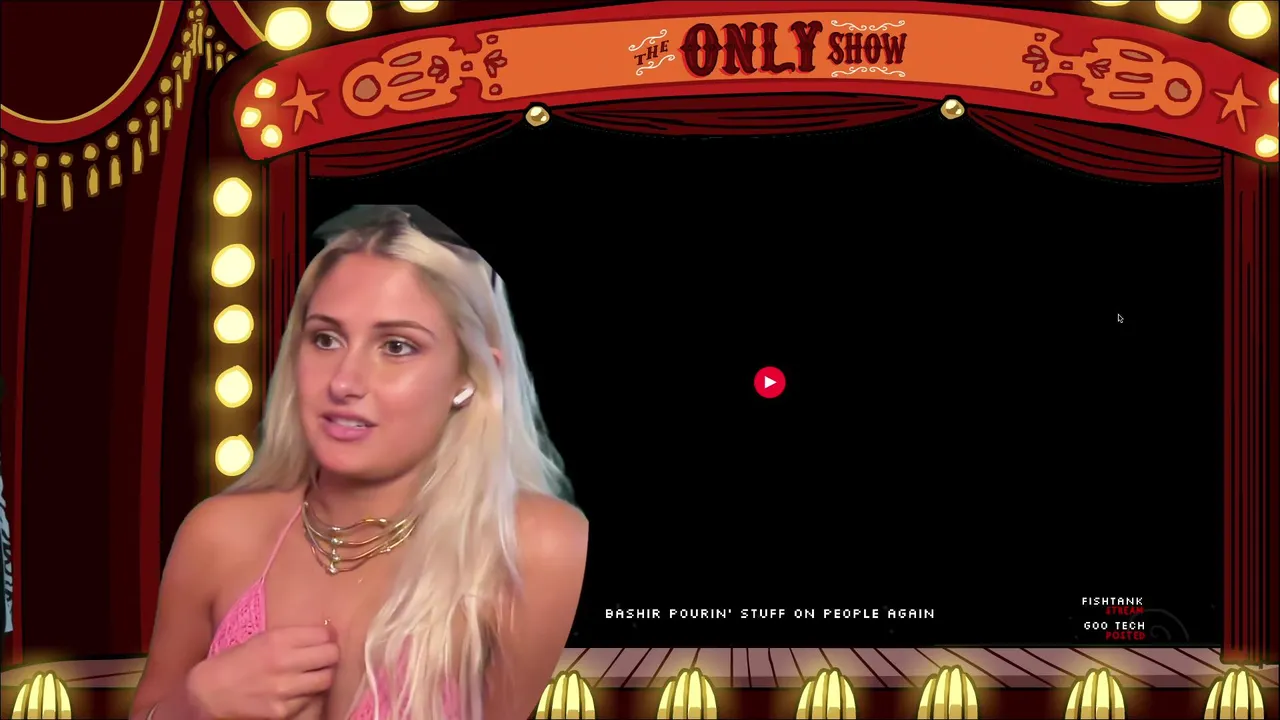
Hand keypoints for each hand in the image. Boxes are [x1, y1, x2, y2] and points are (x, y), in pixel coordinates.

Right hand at [186, 625, 338, 718]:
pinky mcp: (282, 711)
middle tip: (323, 658)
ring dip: (323, 676)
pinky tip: (298, 692)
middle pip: (331, 656)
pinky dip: (309, 696)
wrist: (209, 693)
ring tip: (312, 675)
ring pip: (326, 679)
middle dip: (330, 656)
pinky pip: (312, 700)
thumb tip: (326, 634)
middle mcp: (284, 662)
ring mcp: (284, 689)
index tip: (325, 640)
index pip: (324, 634)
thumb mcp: (263, 639)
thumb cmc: (236, 662)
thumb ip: (292, 637)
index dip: (327, 637)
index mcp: (278, 640)